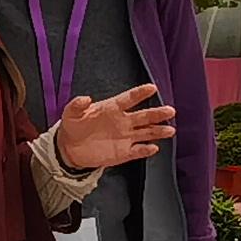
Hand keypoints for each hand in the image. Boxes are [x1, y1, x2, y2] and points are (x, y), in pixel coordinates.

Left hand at [54, 84, 174, 170]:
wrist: (70, 148)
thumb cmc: (73, 126)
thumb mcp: (70, 113)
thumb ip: (77, 105)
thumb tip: (85, 98)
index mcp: (112, 108)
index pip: (129, 98)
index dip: (140, 93)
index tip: (152, 88)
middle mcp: (123, 121)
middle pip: (144, 116)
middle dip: (157, 113)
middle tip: (170, 111)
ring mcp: (125, 137)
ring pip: (146, 132)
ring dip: (158, 131)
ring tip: (169, 130)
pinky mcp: (123, 152)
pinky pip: (137, 151)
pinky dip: (145, 150)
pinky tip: (153, 148)